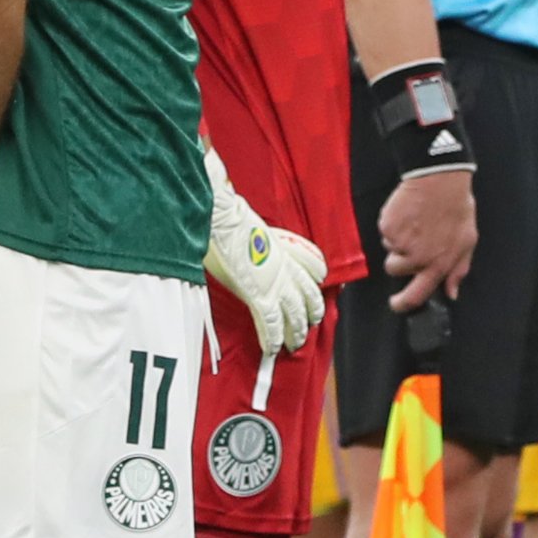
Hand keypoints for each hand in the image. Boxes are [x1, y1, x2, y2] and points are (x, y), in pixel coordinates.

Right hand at [206, 150, 329, 352]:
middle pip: (308, 293)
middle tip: (310, 322)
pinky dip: (272, 338)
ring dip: (296, 330)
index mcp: (280, 245)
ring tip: (295, 344)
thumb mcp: (241, 214)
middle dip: (311, 310)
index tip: (319, 280)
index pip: (310, 263)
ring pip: (294, 313)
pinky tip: (272, 349)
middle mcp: (283, 265)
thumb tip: (224, 188)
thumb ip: (245, 218)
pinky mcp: (259, 296)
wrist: (218, 216)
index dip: (316, 274)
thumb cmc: (223, 211)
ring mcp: (274, 282)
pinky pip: (270, 324)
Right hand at [375, 164, 477, 310]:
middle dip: (398, 260)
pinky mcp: (388, 227)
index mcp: (438, 265)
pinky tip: (408, 211)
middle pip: (395, 270)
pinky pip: (385, 231)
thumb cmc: (456, 209)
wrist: (439, 180)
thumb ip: (458, 270)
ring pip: (389, 249)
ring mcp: (400, 243)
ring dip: (397, 239)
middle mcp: (417, 258)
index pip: (416, 295)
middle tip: (411, 241)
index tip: (396, 304)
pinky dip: (393, 223)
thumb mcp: (467, 241)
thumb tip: (451, 293)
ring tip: (414, 222)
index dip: (403, 304)